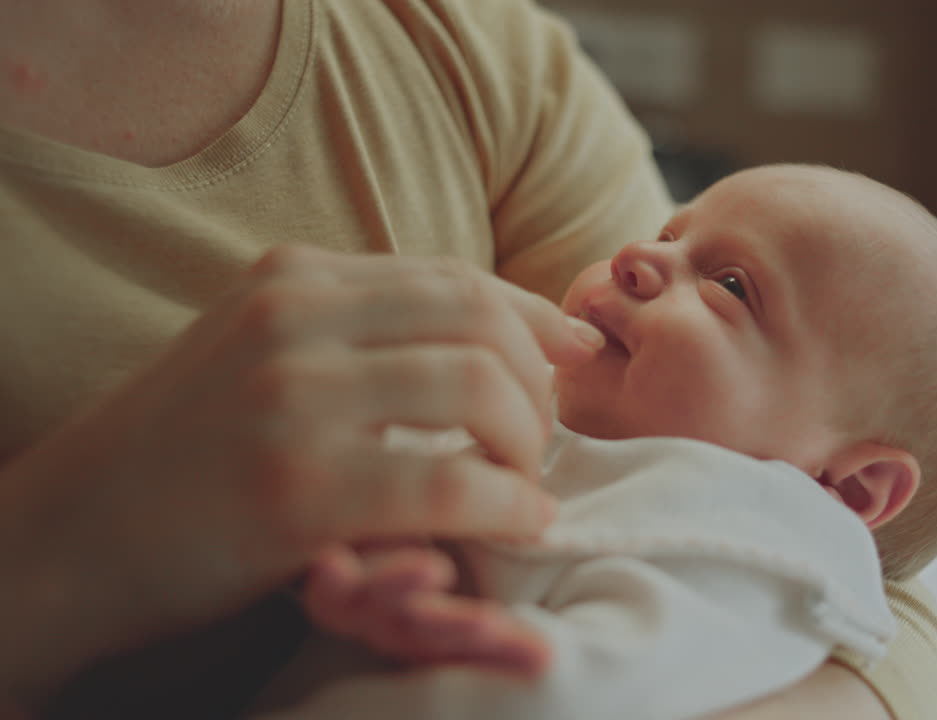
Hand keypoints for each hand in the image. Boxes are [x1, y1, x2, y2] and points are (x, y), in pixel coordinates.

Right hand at [0, 245, 601, 703]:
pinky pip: (449, 479)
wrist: (65, 538)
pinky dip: (506, 503)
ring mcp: (292, 399)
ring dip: (527, 439)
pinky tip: (519, 523)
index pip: (453, 277)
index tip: (574, 352)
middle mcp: (294, 320)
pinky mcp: (294, 488)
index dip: (534, 315)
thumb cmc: (181, 454)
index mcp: (292, 280)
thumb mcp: (258, 354)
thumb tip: (486, 337)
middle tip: (542, 437)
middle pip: (480, 321)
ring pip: (477, 386)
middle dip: (539, 381)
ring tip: (524, 481)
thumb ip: (354, 332)